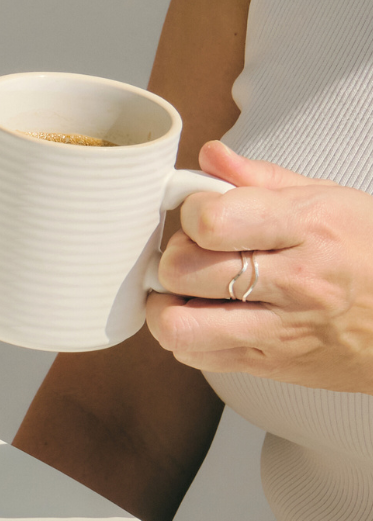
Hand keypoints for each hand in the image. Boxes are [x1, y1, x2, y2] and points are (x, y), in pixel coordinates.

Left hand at [145, 140, 372, 391]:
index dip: (193, 212)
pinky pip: (194, 355)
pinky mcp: (268, 364)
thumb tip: (209, 156)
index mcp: (309, 229)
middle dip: (174, 256)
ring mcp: (279, 329)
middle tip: (193, 252)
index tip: (202, 212)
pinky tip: (205, 316)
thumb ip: (259, 177)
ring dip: (166, 304)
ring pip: (178, 326)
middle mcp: (294, 283)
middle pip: (183, 271)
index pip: (214, 222)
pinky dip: (185, 336)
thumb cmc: (371, 253)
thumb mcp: (329, 199)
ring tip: (186, 290)